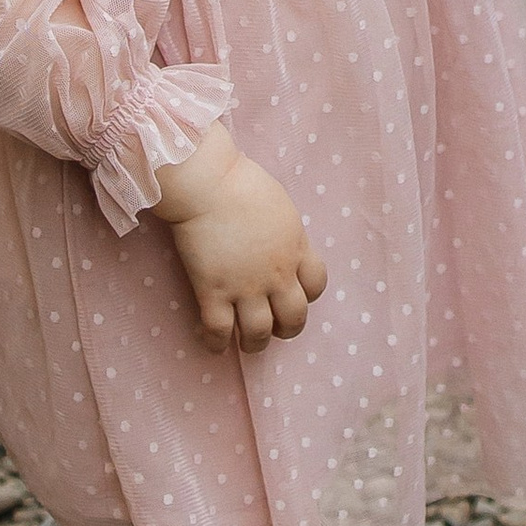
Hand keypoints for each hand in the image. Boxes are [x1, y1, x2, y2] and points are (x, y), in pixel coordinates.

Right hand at [155, 125, 327, 349]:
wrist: (209, 185)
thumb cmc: (242, 182)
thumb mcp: (281, 206)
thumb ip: (285, 232)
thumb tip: (279, 243)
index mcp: (296, 248)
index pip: (316, 285)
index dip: (307, 296)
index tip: (292, 294)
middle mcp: (277, 274)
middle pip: (294, 318)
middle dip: (287, 329)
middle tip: (274, 327)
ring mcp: (246, 286)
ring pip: (259, 333)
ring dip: (255, 343)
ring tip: (246, 342)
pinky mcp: (213, 292)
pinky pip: (219, 331)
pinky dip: (216, 343)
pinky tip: (213, 343)